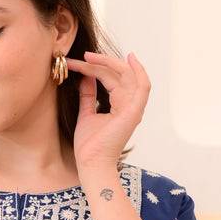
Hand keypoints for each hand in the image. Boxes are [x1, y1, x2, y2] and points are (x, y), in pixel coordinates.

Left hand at [63, 50, 150, 170]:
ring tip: (91, 56)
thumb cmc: (89, 146)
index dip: (95, 69)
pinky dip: (139, 71)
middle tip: (82, 56)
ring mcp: (133, 108)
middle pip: (118, 75)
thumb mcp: (86, 114)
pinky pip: (143, 86)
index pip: (110, 80)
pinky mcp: (134, 111)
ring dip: (110, 63)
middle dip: (99, 63)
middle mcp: (129, 105)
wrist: (90, 163)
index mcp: (120, 106)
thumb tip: (86, 77)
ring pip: (127, 76)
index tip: (77, 63)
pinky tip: (130, 58)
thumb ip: (88, 96)